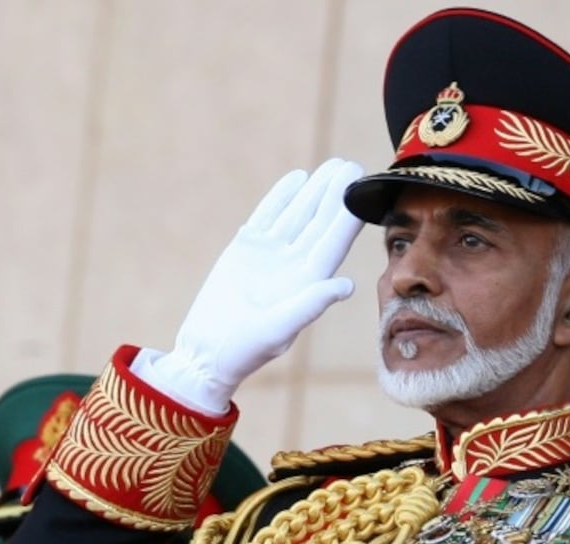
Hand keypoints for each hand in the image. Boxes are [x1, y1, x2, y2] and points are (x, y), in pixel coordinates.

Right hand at [142, 158, 364, 412]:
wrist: (207, 352)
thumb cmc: (245, 349)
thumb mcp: (278, 330)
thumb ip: (310, 305)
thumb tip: (348, 285)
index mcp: (308, 282)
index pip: (334, 242)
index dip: (349, 215)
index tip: (363, 190)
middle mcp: (294, 264)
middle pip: (320, 222)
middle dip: (336, 194)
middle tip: (351, 165)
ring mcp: (270, 254)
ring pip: (297, 214)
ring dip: (314, 190)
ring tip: (332, 165)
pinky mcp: (245, 249)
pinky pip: (267, 216)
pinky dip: (280, 197)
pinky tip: (296, 178)